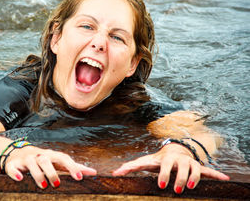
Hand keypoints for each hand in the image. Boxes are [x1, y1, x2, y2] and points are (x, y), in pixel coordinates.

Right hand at [4, 145, 96, 188]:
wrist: (17, 152)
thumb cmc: (42, 159)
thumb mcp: (57, 162)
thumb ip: (74, 167)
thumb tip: (93, 172)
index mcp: (51, 155)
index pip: (63, 158)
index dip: (71, 167)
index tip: (79, 178)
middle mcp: (39, 155)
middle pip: (46, 159)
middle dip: (52, 171)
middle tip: (57, 184)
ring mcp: (26, 159)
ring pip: (32, 163)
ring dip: (37, 174)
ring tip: (43, 185)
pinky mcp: (13, 164)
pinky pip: (13, 168)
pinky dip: (16, 172)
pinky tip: (20, 178)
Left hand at [112, 143, 228, 193]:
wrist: (175, 150)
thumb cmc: (158, 159)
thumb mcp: (145, 161)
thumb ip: (130, 167)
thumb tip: (114, 172)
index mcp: (165, 159)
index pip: (163, 165)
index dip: (163, 174)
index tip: (161, 185)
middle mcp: (178, 160)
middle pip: (180, 168)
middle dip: (179, 178)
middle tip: (175, 189)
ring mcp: (189, 163)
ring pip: (195, 169)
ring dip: (194, 178)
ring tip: (191, 188)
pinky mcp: (198, 167)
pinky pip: (208, 170)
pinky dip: (216, 174)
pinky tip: (226, 178)